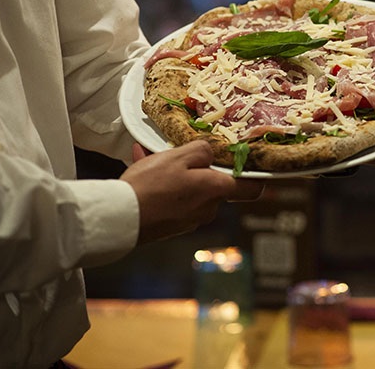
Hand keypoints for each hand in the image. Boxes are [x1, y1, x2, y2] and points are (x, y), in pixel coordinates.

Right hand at [120, 141, 262, 244]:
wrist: (119, 218)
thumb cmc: (150, 187)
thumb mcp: (178, 156)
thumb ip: (202, 151)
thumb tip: (211, 153)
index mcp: (216, 191)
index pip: (252, 188)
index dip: (255, 175)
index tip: (249, 163)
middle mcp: (208, 209)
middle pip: (216, 185)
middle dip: (200, 169)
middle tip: (179, 154)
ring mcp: (190, 219)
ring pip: (192, 190)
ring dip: (177, 174)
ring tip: (152, 158)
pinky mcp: (173, 225)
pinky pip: (175, 199)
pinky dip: (164, 186)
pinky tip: (144, 168)